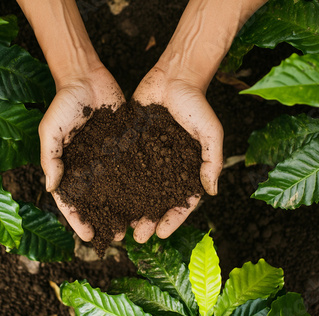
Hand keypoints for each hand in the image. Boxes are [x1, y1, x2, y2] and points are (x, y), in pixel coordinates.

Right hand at [39, 66, 124, 241]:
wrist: (87, 76)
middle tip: (119, 235)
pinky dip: (137, 183)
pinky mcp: (123, 145)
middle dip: (105, 218)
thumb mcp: (50, 130)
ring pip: (115, 188)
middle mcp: (88, 165)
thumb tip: (50, 189)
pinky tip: (149, 197)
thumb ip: (51, 158)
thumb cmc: (64, 102)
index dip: (79, 219)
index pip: (71, 199)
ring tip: (136, 223)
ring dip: (124, 207)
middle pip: (96, 199)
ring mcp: (106, 157)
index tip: (89, 235)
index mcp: (68, 165)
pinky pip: (130, 167)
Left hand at [130, 66, 223, 242]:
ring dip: (130, 207)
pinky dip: (117, 182)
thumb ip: (212, 161)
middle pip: (158, 200)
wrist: (174, 76)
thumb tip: (211, 192)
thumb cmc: (197, 103)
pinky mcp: (132, 143)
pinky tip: (107, 196)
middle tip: (136, 236)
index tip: (161, 234)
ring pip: (139, 188)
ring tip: (120, 223)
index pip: (182, 200)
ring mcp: (149, 156)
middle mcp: (167, 166)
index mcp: (188, 168)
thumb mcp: (211, 133)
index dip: (173, 219)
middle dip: (148, 219)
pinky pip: (124, 166)